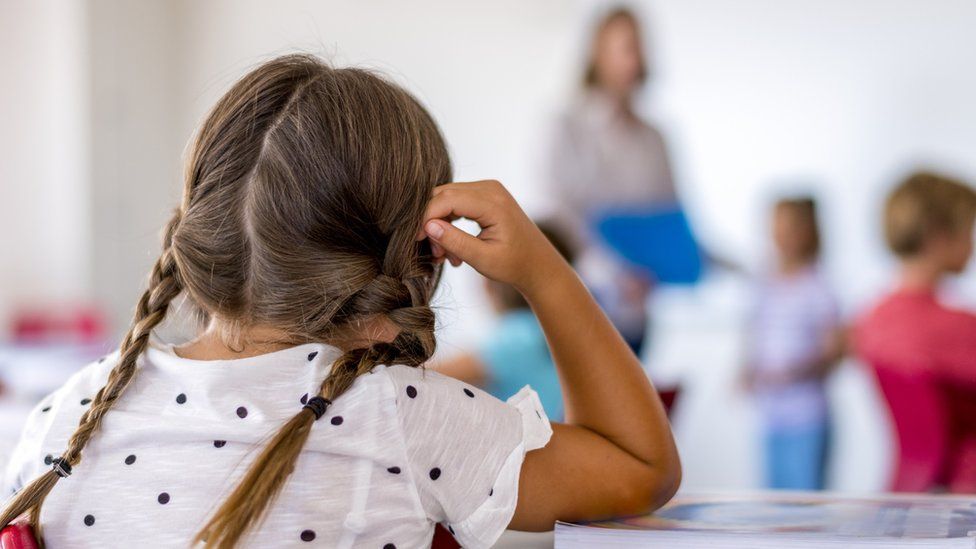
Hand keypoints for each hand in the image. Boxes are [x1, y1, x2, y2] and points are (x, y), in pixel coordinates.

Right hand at [419, 180, 564, 293]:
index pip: (446, 199)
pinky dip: (449, 223)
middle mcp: (490, 188)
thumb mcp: (483, 259)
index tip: (416, 240)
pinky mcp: (485, 196)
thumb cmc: (514, 265)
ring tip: (445, 255)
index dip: (425, 217)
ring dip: (439, 225)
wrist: (538, 264)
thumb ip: (455, 241)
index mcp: (493, 202)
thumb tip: (428, 226)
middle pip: (443, 195)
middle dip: (431, 223)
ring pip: (447, 199)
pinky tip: (452, 248)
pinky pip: (456, 202)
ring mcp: (488, 189)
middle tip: (435, 253)